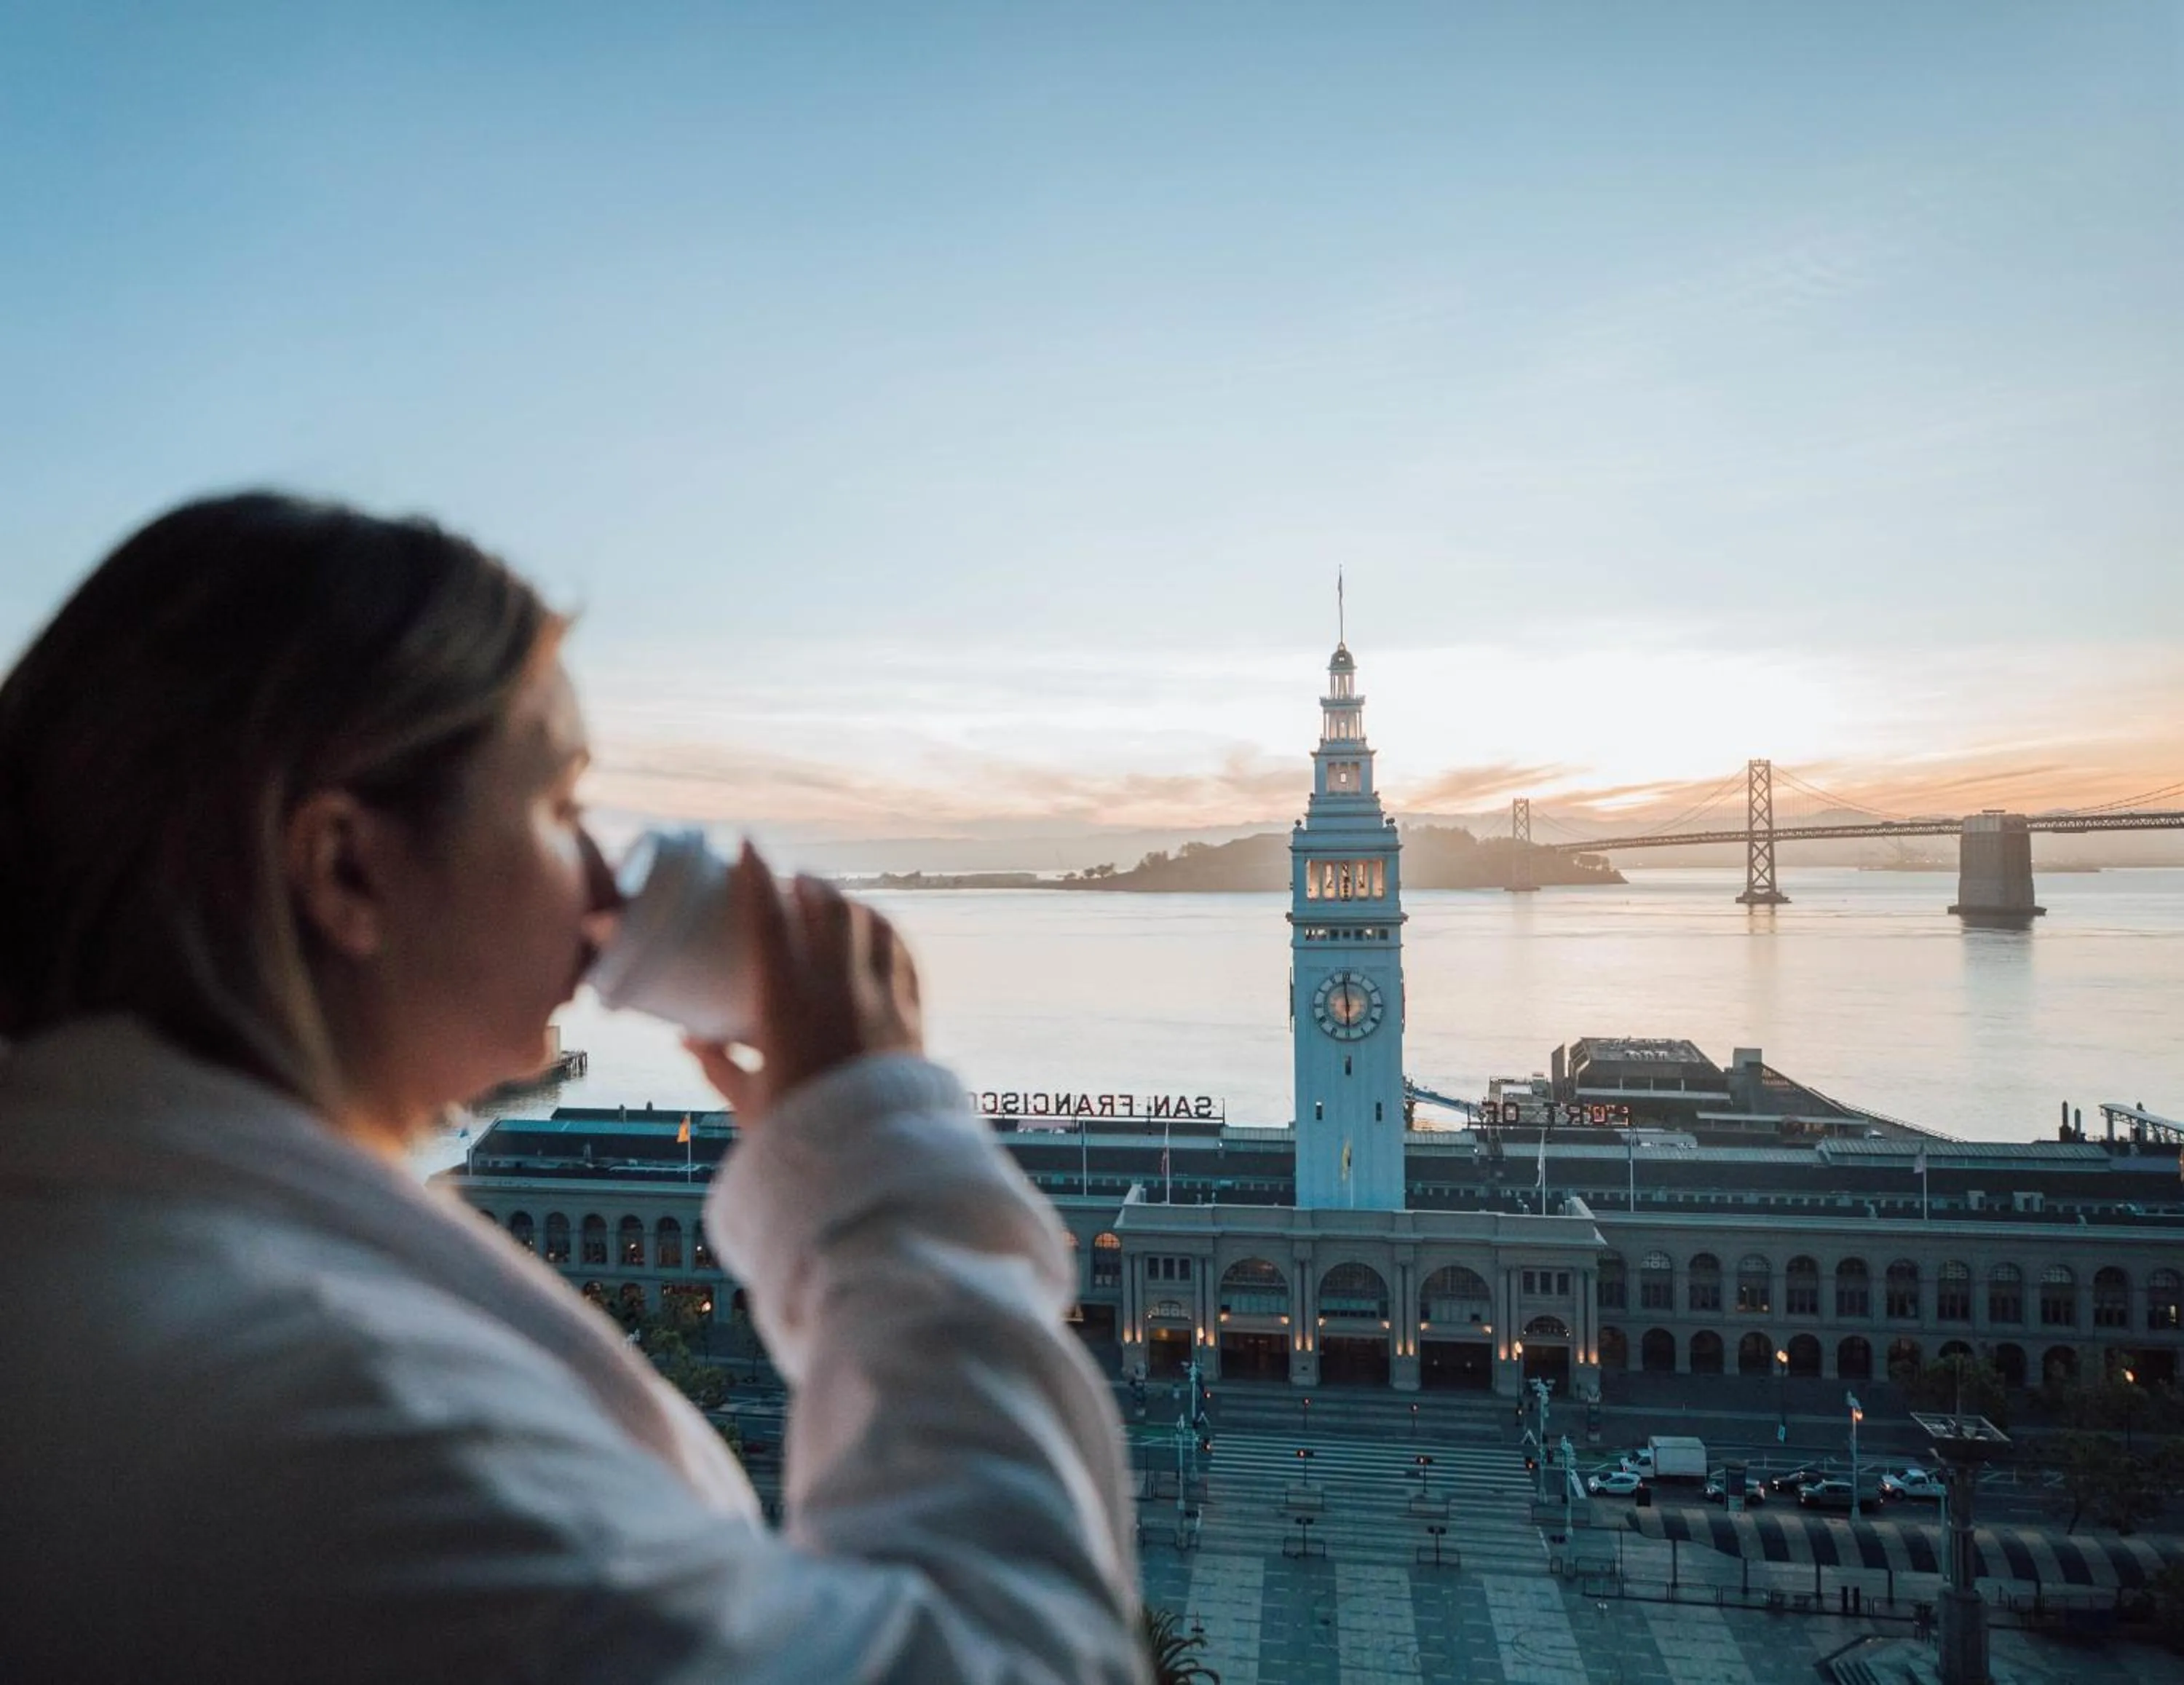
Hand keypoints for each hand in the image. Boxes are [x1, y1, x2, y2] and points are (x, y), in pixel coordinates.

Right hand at [683, 842, 922, 1127]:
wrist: (872, 1169)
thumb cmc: (801, 1138)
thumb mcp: (749, 1101)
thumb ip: (717, 1065)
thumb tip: (688, 1040)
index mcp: (787, 1005)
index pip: (769, 920)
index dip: (756, 876)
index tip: (746, 845)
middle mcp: (837, 990)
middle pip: (827, 907)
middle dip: (807, 883)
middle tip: (789, 879)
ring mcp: (881, 999)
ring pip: (870, 924)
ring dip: (848, 902)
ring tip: (831, 898)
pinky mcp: (911, 1016)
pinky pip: (902, 955)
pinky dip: (886, 933)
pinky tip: (879, 930)